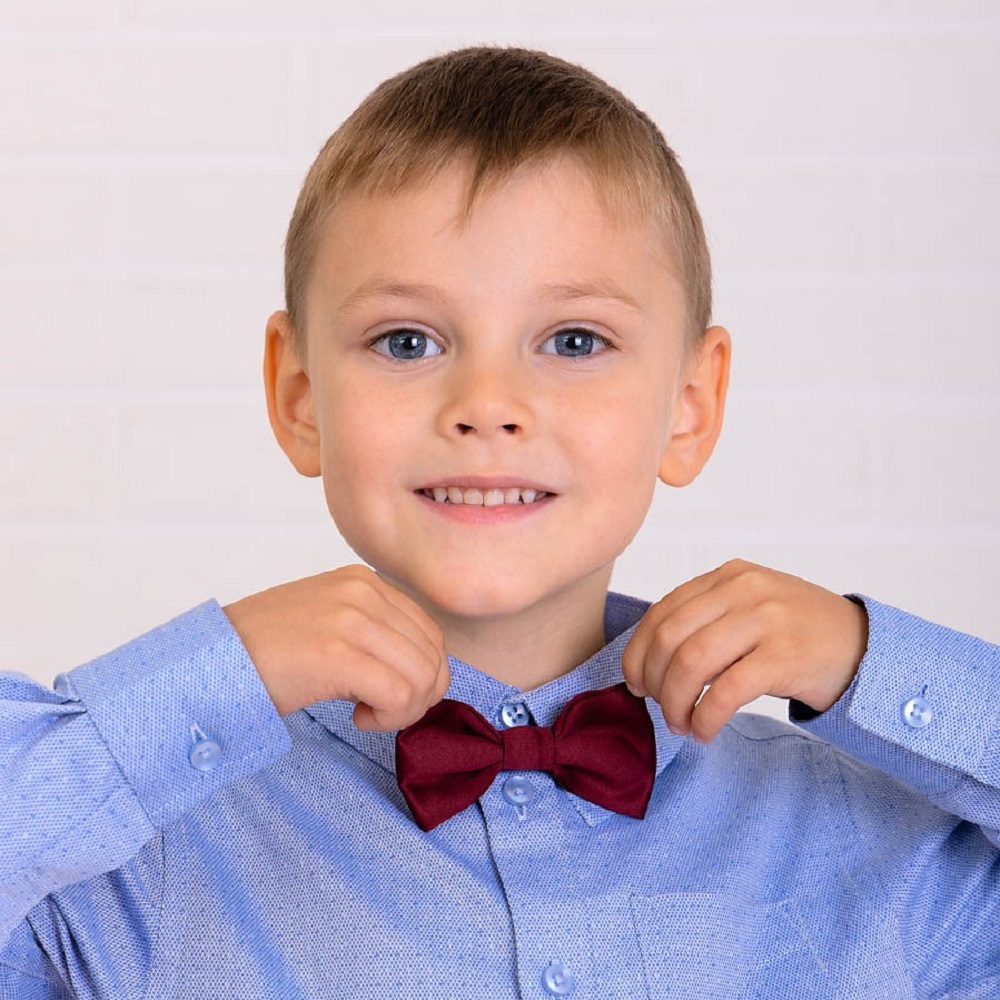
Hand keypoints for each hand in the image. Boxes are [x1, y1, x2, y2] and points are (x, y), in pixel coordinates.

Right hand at [222, 564, 449, 729]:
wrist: (211, 662)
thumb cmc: (264, 652)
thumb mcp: (328, 621)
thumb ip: (373, 630)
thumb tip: (422, 668)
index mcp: (363, 581)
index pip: (429, 631)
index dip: (424, 673)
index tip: (394, 695)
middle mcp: (363, 591)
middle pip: (431, 655)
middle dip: (419, 696)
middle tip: (383, 711)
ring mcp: (351, 620)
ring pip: (422, 677)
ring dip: (403, 710)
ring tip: (368, 714)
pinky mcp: (339, 655)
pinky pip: (400, 695)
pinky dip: (388, 718)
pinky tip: (358, 718)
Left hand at [621, 558, 868, 742]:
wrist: (865, 646)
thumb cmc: (797, 633)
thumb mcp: (750, 606)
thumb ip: (706, 618)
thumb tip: (649, 660)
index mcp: (728, 576)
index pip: (663, 611)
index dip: (638, 651)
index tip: (634, 681)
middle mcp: (745, 589)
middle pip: (671, 637)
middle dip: (653, 679)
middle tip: (656, 707)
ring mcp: (767, 620)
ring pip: (692, 662)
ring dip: (675, 701)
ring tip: (680, 723)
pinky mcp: (785, 656)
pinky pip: (726, 691)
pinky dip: (706, 717)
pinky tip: (705, 731)